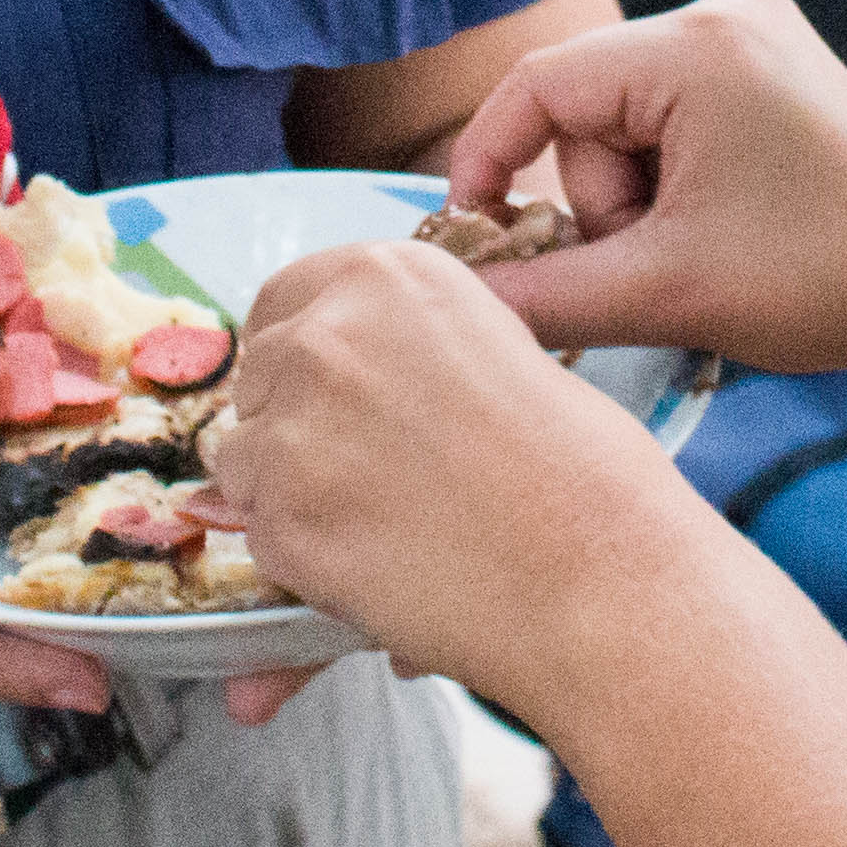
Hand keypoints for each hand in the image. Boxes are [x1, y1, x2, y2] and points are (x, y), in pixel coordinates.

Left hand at [210, 238, 727, 721]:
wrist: (602, 572)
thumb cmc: (579, 472)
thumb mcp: (491, 354)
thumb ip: (400, 350)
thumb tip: (332, 383)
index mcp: (386, 275)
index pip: (282, 303)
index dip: (301, 355)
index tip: (328, 396)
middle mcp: (326, 333)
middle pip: (257, 382)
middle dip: (296, 428)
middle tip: (375, 477)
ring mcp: (295, 426)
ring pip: (244, 464)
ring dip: (293, 496)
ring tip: (388, 526)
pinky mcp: (283, 519)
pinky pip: (261, 539)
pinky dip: (303, 560)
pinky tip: (381, 566)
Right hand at [438, 0, 846, 379]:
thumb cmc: (827, 283)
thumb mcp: (668, 292)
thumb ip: (544, 292)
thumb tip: (455, 294)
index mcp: (697, 48)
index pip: (541, 86)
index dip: (490, 161)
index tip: (479, 238)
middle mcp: (724, 14)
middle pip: (585, 110)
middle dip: (604, 201)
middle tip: (664, 264)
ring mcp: (752, 30)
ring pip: (625, 120)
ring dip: (639, 198)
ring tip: (707, 251)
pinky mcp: (770, 60)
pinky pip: (671, 115)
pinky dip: (674, 178)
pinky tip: (725, 224)